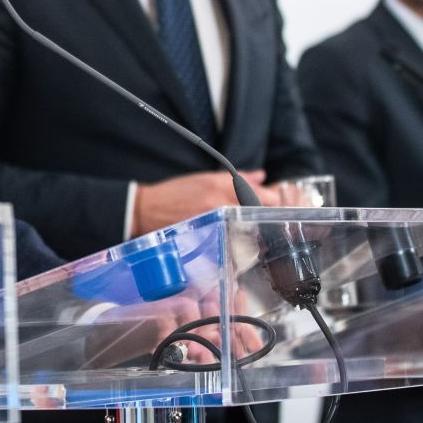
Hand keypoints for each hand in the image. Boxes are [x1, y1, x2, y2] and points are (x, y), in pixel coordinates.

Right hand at [132, 170, 271, 235]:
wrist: (147, 209)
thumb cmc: (175, 192)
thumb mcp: (206, 177)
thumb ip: (237, 177)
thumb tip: (262, 177)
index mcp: (221, 185)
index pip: (263, 196)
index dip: (274, 204)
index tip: (275, 208)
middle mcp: (219, 202)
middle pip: (259, 216)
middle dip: (268, 221)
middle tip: (268, 224)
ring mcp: (213, 223)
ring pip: (249, 233)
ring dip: (256, 235)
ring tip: (255, 236)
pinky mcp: (206, 239)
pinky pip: (232, 244)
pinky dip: (239, 246)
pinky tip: (239, 246)